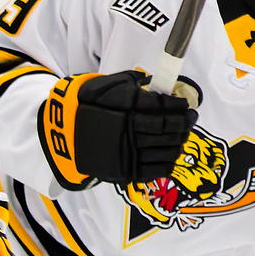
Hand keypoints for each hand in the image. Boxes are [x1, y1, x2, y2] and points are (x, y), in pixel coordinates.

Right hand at [40, 70, 196, 186]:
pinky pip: (155, 169)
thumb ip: (136, 85)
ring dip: (179, 141)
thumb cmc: (88, 104)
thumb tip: (163, 87)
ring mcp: (126, 153)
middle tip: (191, 118)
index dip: (178, 106)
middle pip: (166, 128)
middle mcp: (127, 130)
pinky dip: (169, 162)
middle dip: (183, 123)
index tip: (186, 104)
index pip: (161, 107)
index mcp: (124, 107)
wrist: (62, 132)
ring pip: (164, 149)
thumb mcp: (109, 85)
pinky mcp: (124, 171)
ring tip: (184, 134)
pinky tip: (173, 153)